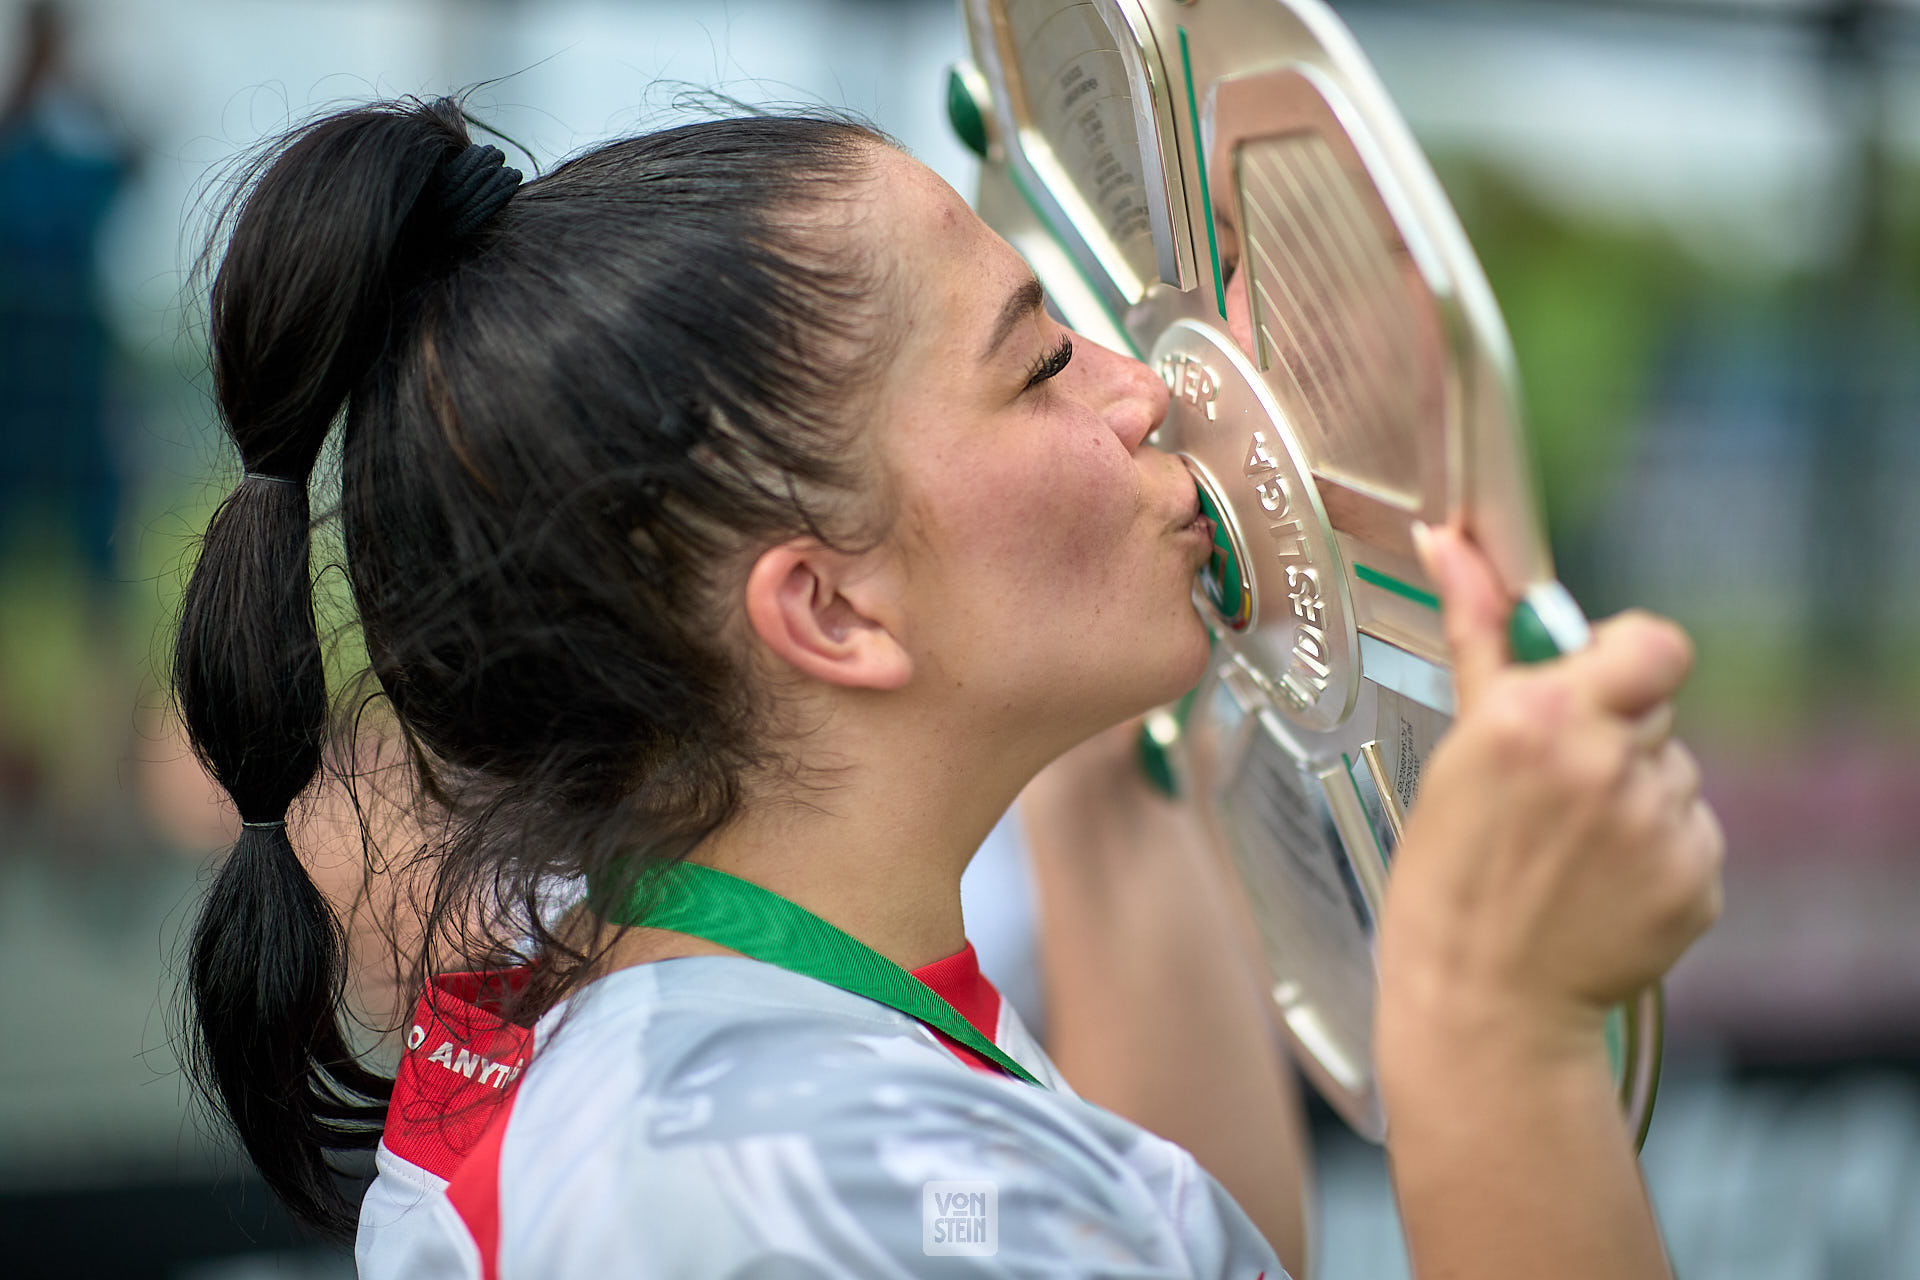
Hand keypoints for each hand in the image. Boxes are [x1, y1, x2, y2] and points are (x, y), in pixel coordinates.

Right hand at [1377, 526, 1723, 1062]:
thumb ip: (1476, 634)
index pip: (1650, 643)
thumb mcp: (1456, 746)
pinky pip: (1690, 834)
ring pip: (1672, 772)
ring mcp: (1660, 823)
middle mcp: (1608, 761)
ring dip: (1633, 796)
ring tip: (1569, 849)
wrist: (1481, 1002)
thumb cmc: (1449, 874)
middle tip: (1553, 791)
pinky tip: (1598, 884)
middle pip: (1654, 708)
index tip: (1587, 690)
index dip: (1625, 661)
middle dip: (1613, 733)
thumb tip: (1452, 542)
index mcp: (1540, 715)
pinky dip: (1654, 855)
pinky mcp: (1697, 877)